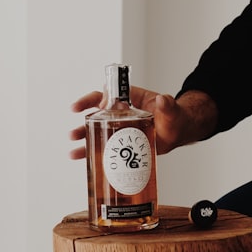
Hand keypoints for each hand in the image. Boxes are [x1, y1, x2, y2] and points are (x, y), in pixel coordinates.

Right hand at [68, 86, 217, 159]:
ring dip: (83, 137)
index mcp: (130, 98)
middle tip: (74, 132)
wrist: (177, 132)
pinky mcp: (121, 141)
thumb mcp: (171, 110)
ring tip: (73, 149)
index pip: (109, 93)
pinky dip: (91, 151)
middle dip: (84, 119)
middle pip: (97, 110)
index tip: (92, 107)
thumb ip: (167, 104)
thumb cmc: (174, 117)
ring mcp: (120, 126)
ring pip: (97, 128)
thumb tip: (162, 99)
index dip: (98, 98)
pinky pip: (103, 144)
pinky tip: (81, 159)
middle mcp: (122, 110)